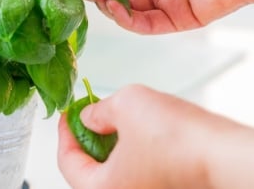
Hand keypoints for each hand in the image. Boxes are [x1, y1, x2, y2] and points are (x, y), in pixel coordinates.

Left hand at [57, 84, 253, 188]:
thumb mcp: (124, 105)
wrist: (221, 152)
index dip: (64, 132)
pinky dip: (125, 150)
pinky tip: (132, 130)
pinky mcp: (159, 186)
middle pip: (88, 169)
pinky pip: (131, 171)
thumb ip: (98, 111)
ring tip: (110, 118)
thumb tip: (88, 117)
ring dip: (105, 143)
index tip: (68, 114)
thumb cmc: (176, 137)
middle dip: (85, 137)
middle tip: (87, 114)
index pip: (68, 162)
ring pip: (111, 170)